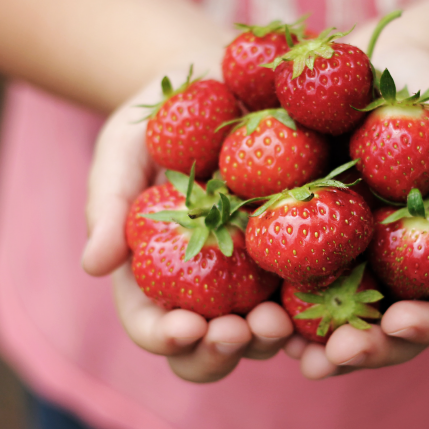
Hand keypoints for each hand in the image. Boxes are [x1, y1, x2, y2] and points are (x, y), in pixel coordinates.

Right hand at [82, 61, 296, 382]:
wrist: (229, 76)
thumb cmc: (161, 115)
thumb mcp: (122, 149)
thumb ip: (107, 204)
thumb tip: (93, 266)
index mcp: (154, 278)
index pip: (152, 327)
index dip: (165, 338)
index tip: (184, 328)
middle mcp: (206, 291)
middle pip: (209, 350)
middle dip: (222, 351)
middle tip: (239, 332)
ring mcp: (259, 280)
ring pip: (264, 336)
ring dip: (271, 339)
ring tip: (282, 320)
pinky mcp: (308, 256)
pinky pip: (318, 296)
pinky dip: (323, 310)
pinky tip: (335, 302)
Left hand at [294, 32, 428, 378]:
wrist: (363, 70)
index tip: (403, 322)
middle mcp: (400, 276)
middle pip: (394, 336)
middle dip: (369, 351)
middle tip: (339, 354)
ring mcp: (351, 270)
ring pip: (340, 329)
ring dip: (318, 350)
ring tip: (292, 354)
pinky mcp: (300, 254)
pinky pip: (289, 293)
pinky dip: (275, 312)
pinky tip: (253, 320)